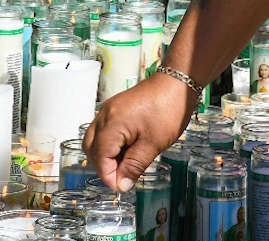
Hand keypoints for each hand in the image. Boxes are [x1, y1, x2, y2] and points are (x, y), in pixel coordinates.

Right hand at [83, 73, 195, 192]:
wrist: (177, 82)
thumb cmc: (168, 111)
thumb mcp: (153, 144)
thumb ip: (134, 166)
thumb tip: (121, 185)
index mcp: (112, 124)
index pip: (99, 157)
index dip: (108, 176)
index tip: (123, 187)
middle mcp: (104, 115)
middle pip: (91, 148)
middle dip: (104, 166)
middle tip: (123, 177)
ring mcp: (109, 109)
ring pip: (95, 139)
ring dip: (106, 156)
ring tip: (126, 165)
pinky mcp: (115, 107)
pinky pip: (104, 130)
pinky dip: (110, 144)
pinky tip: (127, 150)